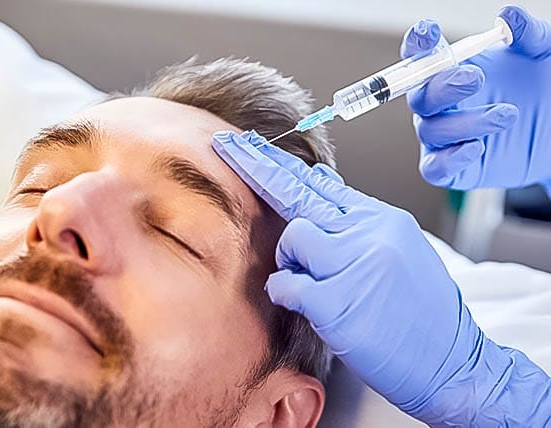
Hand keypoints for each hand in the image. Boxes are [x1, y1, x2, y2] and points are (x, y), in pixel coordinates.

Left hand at [211, 130, 503, 422]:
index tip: (250, 145)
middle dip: (255, 166)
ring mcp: (355, 264)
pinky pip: (286, 282)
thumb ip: (356, 218)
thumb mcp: (397, 249)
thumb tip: (320, 180)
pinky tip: (306, 303)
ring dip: (291, 260)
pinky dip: (286, 291)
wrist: (453, 362)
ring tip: (315, 282)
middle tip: (226, 144)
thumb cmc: (420, 311)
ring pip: (292, 237)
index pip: (321, 183)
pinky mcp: (338, 302)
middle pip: (299, 192)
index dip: (281, 164)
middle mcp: (369, 233)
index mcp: (382, 219)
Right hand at [402, 6, 550, 193]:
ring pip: (431, 131)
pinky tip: (477, 148)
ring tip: (507, 115)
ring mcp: (446, 137)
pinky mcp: (453, 168)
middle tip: (474, 79)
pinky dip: (449, 160)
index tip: (429, 33)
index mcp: (453, 71)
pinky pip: (434, 168)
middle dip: (442, 87)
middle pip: (420, 96)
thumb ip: (528, 35)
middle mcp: (442, 104)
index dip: (418, 45)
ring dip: (465, 123)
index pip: (421, 57)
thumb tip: (509, 15)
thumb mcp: (544, 56)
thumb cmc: (545, 87)